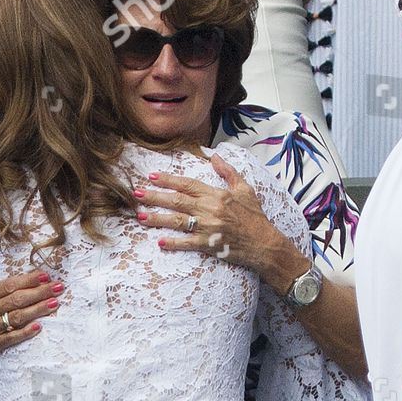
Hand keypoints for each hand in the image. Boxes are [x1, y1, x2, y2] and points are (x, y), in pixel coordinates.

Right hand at [0, 254, 58, 375]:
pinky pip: (12, 338)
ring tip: (55, 303)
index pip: (8, 286)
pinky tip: (39, 327)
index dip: (27, 280)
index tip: (44, 275)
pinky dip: (25, 332)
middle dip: (39, 293)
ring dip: (38, 310)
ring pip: (17, 317)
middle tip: (58, 287)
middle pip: (17, 300)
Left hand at [137, 154, 308, 291]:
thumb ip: (228, 172)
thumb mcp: (245, 189)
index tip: (152, 176)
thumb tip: (214, 156)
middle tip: (136, 194)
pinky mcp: (210, 245)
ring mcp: (209, 228)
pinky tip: (160, 242)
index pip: (188, 184)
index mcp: (217, 195)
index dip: (168, 180)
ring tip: (140, 217)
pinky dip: (174, 243)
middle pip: (177, 201)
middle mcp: (210, 209)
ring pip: (178, 222)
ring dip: (158, 219)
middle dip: (155, 197)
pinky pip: (188, 243)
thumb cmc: (255, 216)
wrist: (265, 243)